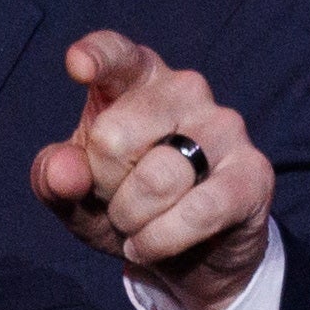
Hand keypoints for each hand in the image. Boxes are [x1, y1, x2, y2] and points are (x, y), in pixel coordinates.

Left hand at [30, 31, 275, 309]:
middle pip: (113, 137)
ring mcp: (225, 127)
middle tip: (117, 197)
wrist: (189, 255)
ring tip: (139, 223)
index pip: (117, 54)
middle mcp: (185, 89)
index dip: (97, 57)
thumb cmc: (126, 204)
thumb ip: (55, 177)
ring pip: (156, 179)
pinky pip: (198, 211)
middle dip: (103, 185)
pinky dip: (161, 240)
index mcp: (137, 79)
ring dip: (132, 219)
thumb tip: (65, 172)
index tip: (79, 67)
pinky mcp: (254, 173)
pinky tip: (151, 245)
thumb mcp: (75, 194)